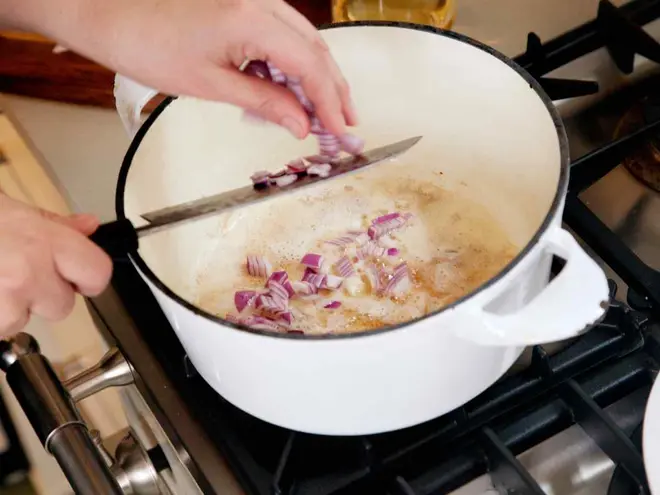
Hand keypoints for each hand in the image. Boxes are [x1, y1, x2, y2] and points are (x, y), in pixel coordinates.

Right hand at [0, 194, 111, 335]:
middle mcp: (27, 274)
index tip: (77, 278)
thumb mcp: (10, 209)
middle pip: (62, 306)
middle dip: (42, 296)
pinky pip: (0, 330)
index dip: (89, 279)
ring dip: (11, 308)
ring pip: (25, 321)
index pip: (98, 273)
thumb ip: (55, 224)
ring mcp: (5, 301)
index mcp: (43, 241)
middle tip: (15, 273)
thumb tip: (89, 226)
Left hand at [12, 0, 357, 138]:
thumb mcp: (212, 84)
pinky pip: (283, 38)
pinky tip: (294, 94)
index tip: (341, 130)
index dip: (330, 102)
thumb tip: (301, 124)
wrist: (111, 15)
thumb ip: (264, 103)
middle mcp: (260, 3)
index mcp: (252, 19)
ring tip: (325, 115)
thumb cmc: (148, 43)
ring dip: (317, 79)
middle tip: (344, 124)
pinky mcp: (245, 8)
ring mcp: (254, 2)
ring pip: (304, 43)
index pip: (310, 65)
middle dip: (333, 90)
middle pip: (316, 50)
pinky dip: (294, 68)